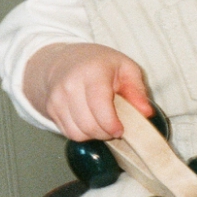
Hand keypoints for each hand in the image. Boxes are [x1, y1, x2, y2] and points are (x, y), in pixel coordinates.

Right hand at [24, 43, 151, 141]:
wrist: (62, 61)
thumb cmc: (98, 64)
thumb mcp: (124, 67)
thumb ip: (137, 90)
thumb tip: (146, 113)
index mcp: (92, 71)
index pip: (99, 106)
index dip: (111, 124)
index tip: (120, 130)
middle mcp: (70, 84)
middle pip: (89, 125)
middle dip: (105, 133)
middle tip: (114, 126)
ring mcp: (57, 98)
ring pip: (78, 133)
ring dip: (94, 135)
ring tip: (101, 123)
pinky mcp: (51, 109)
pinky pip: (69, 133)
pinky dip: (82, 134)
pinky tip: (88, 122)